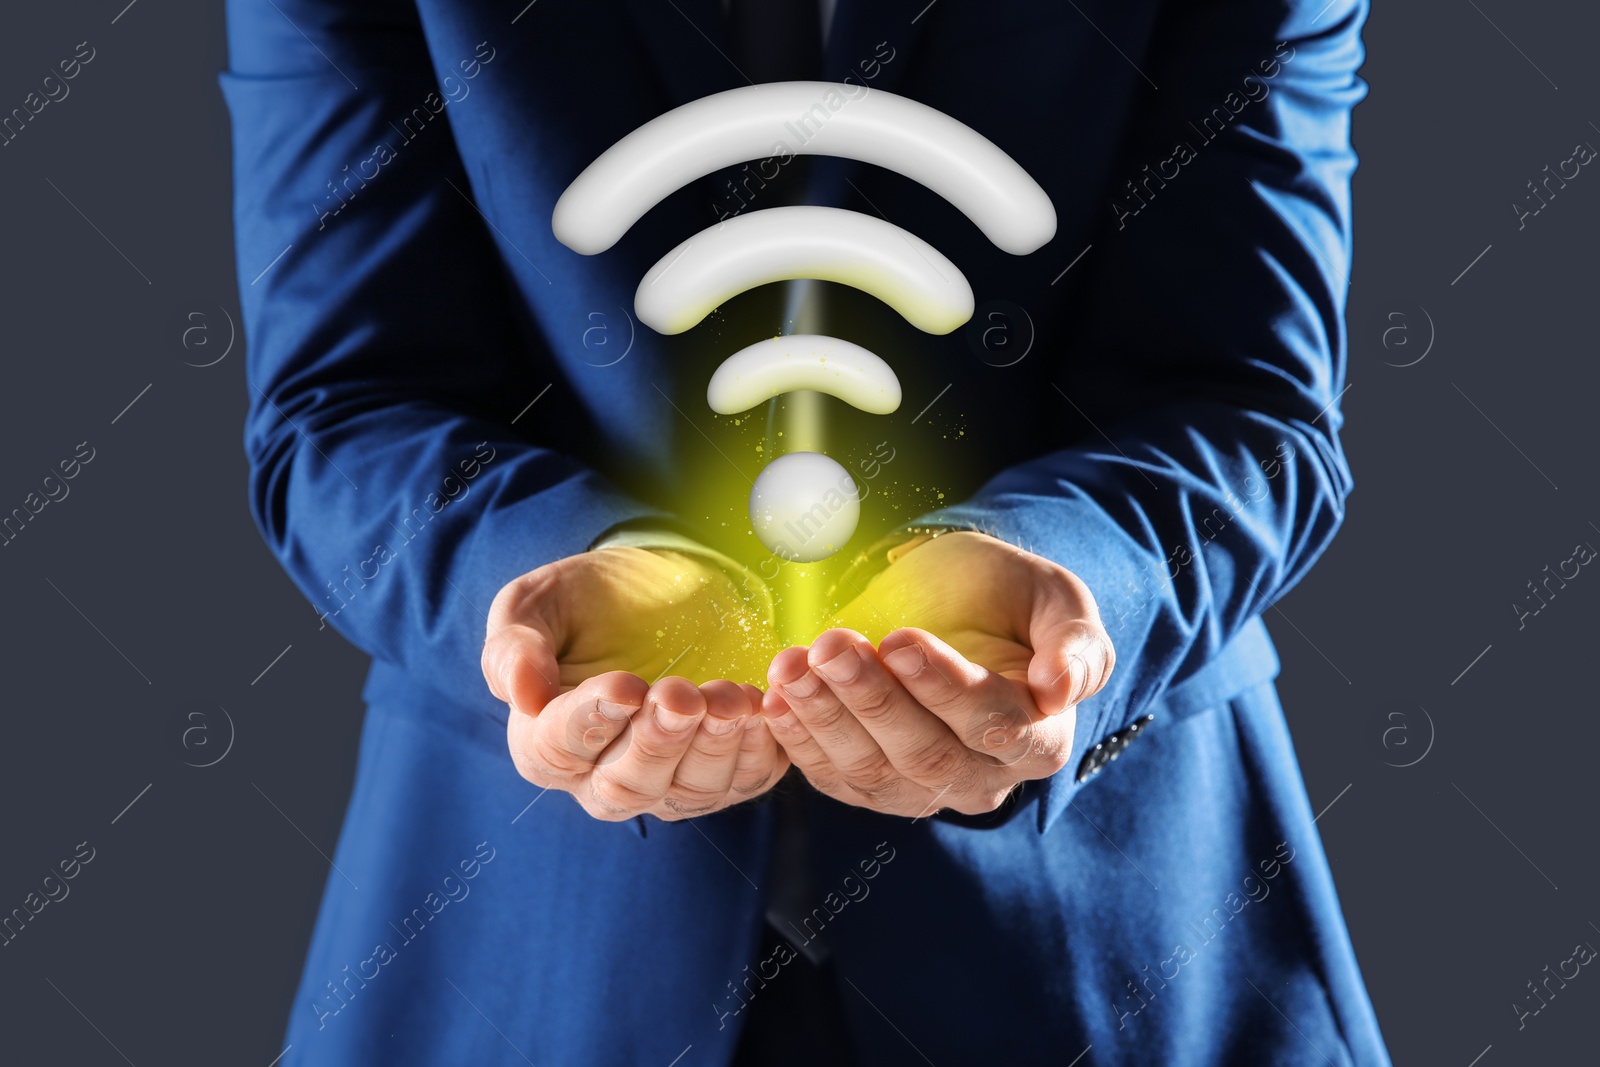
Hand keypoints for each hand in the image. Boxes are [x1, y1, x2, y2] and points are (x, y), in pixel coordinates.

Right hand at [482, 546, 788, 820]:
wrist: (658, 593)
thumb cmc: (587, 601)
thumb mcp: (537, 605)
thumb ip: (515, 647)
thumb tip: (520, 696)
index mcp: (544, 742)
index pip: (557, 750)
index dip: (591, 722)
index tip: (623, 687)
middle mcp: (600, 778)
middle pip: (625, 786)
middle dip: (658, 742)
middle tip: (680, 695)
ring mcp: (666, 784)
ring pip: (687, 793)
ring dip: (712, 747)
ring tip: (729, 698)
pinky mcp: (724, 774)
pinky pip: (742, 781)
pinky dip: (756, 750)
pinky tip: (761, 708)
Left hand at [761, 531, 1113, 817]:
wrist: (963, 606)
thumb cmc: (1013, 599)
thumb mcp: (1058, 601)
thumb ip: (1075, 644)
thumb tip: (1062, 690)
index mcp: (1039, 737)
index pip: (994, 724)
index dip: (945, 688)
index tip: (900, 640)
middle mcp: (983, 777)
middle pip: (927, 754)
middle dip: (873, 699)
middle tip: (832, 646)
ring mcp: (924, 790)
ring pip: (873, 771)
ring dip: (826, 718)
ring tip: (793, 665)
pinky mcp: (872, 786)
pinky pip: (833, 777)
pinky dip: (800, 741)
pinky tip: (774, 699)